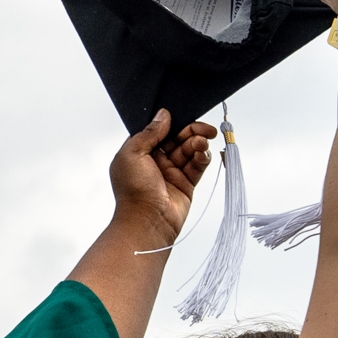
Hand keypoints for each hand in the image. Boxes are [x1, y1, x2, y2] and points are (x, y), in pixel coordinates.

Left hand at [109, 109, 216, 245]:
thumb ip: (149, 132)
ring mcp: (171, 172)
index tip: (181, 116)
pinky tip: (204, 154)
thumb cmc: (133, 192)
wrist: (147, 221)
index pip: (159, 131)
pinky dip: (203, 157)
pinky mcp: (186, 183)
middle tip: (204, 129)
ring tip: (202, 143)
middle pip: (178, 138)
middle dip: (191, 131)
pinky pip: (197, 165)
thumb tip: (162, 115)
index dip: (171, 123)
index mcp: (139, 153)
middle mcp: (155, 161)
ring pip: (189, 150)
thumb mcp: (132, 153)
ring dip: (198, 143)